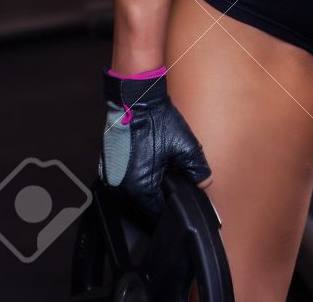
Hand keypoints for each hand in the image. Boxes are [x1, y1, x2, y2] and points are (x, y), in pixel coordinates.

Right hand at [98, 67, 212, 221]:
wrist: (135, 98)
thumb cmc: (157, 120)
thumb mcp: (184, 145)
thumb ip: (197, 169)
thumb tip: (205, 183)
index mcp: (139, 188)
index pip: (157, 213)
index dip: (170, 207)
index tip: (180, 201)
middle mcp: (121, 187)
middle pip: (143, 204)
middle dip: (158, 197)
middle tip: (172, 182)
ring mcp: (111, 177)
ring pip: (133, 193)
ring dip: (146, 187)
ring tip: (160, 171)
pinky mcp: (107, 165)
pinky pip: (124, 181)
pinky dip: (135, 177)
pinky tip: (147, 163)